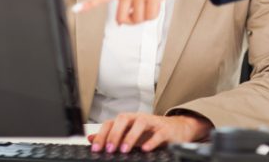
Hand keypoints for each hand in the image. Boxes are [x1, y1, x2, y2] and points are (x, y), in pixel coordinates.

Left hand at [72, 0, 212, 23]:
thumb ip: (128, 2)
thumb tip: (121, 22)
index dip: (89, 3)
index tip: (76, 10)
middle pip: (121, 18)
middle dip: (132, 20)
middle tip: (144, 9)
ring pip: (137, 19)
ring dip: (147, 16)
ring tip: (154, 1)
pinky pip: (149, 17)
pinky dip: (156, 14)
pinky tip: (160, 1)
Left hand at [87, 112, 211, 151]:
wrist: (176, 129)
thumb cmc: (151, 132)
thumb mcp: (129, 134)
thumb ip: (111, 136)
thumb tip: (91, 139)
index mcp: (128, 120)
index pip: (111, 122)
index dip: (102, 134)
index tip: (96, 148)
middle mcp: (138, 118)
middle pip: (123, 118)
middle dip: (114, 134)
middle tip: (109, 149)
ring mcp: (153, 122)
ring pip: (140, 123)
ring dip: (131, 136)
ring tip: (124, 150)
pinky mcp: (166, 129)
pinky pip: (158, 133)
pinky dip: (152, 141)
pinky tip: (145, 149)